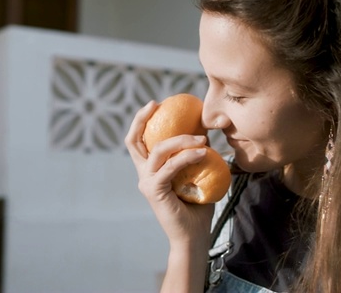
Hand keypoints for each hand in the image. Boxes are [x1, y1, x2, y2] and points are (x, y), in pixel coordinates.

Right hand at [125, 101, 214, 243]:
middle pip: (134, 141)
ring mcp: (147, 182)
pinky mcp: (154, 191)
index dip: (142, 120)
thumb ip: (197, 155)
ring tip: (201, 138)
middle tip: (158, 104)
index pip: (138, 141)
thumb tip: (206, 131)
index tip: (156, 104)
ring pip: (158, 151)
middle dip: (142, 118)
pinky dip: (187, 156)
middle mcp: (144, 174)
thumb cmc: (198, 206)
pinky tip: (203, 152)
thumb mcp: (198, 174)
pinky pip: (170, 167)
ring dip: (181, 139)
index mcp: (150, 170)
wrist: (194, 236)